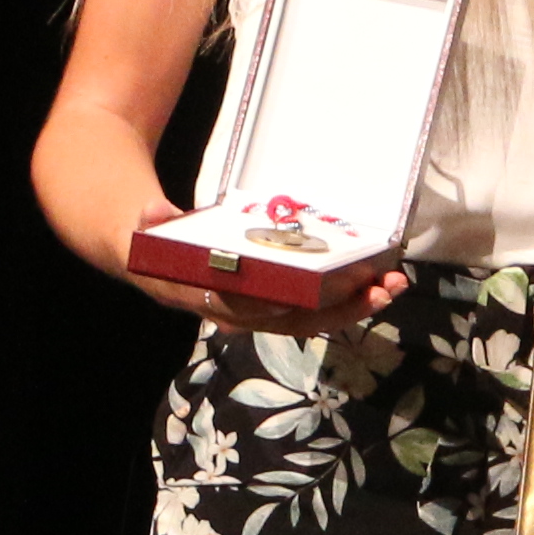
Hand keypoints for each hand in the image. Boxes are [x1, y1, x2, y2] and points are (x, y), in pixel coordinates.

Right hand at [114, 200, 409, 334]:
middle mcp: (234, 313)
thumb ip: (146, 222)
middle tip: (380, 288)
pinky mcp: (273, 306)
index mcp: (202, 297)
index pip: (244, 306)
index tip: (310, 294)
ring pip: (310, 319)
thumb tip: (150, 214)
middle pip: (292, 319)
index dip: (277, 303)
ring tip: (393, 286)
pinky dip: (346, 299)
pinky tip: (378, 283)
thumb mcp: (141, 227)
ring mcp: (257, 313)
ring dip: (354, 306)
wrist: (142, 256)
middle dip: (338, 308)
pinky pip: (313, 310)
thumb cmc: (149, 238)